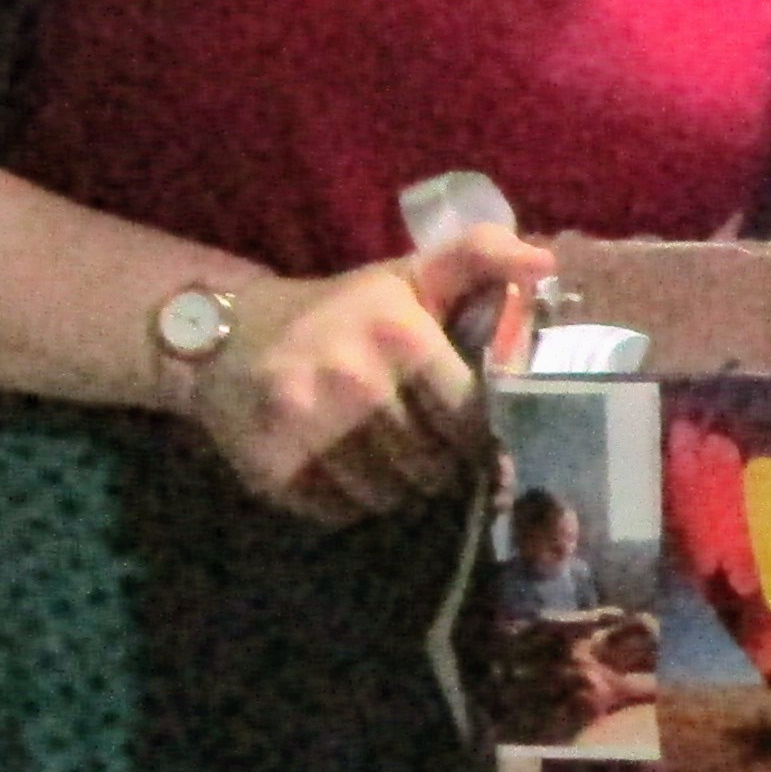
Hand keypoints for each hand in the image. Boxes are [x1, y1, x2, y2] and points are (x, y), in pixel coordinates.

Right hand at [183, 222, 553, 523]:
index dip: (477, 435)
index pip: (471, 420)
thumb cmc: (339, 311)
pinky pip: (341, 513)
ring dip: (393, 486)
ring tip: (377, 453)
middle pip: (433, 468)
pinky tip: (336, 465)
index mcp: (399, 334)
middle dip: (435, 464)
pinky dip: (347, 501)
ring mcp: (308, 429)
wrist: (225, 336)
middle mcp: (354, 381)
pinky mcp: (272, 469)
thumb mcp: (406, 276)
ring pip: (389, 497)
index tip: (470, 432)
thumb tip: (545, 259)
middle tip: (418, 442)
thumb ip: (479, 258)